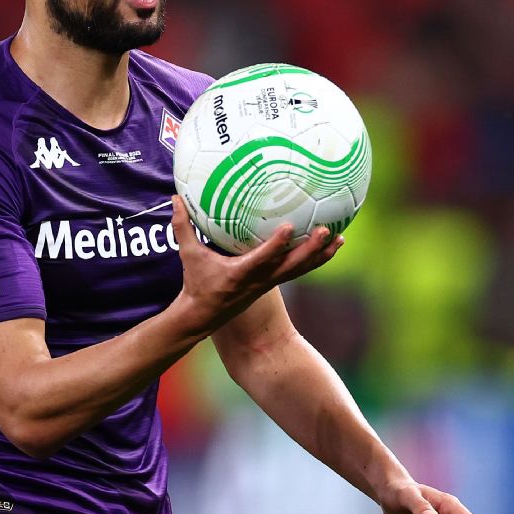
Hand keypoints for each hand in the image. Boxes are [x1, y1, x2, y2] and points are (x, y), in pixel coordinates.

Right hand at [171, 194, 341, 332]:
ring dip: (320, 256)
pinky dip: (314, 260)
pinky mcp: (271, 285)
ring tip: (339, 239)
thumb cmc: (196, 283)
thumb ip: (182, 225)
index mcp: (240, 273)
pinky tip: (328, 248)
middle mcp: (259, 280)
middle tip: (326, 230)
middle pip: (291, 266)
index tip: (290, 227)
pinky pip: (297, 271)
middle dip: (310, 249)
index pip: (262, 258)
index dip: (277, 244)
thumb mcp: (187, 254)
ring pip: (299, 270)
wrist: (202, 315)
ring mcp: (268, 284)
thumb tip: (175, 197)